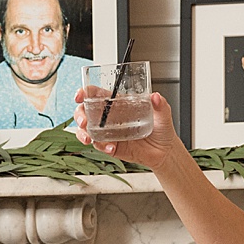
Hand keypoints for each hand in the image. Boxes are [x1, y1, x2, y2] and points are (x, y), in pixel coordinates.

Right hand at [72, 87, 187, 170]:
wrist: (164, 151)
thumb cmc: (161, 129)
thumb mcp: (163, 113)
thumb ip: (160, 104)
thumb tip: (155, 97)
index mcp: (119, 103)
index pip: (96, 94)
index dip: (85, 93)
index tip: (80, 95)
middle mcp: (110, 117)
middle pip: (85, 112)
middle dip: (79, 115)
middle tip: (83, 121)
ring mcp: (108, 132)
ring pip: (86, 130)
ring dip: (82, 133)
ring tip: (89, 138)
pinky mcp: (110, 146)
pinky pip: (99, 145)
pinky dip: (101, 146)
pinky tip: (110, 148)